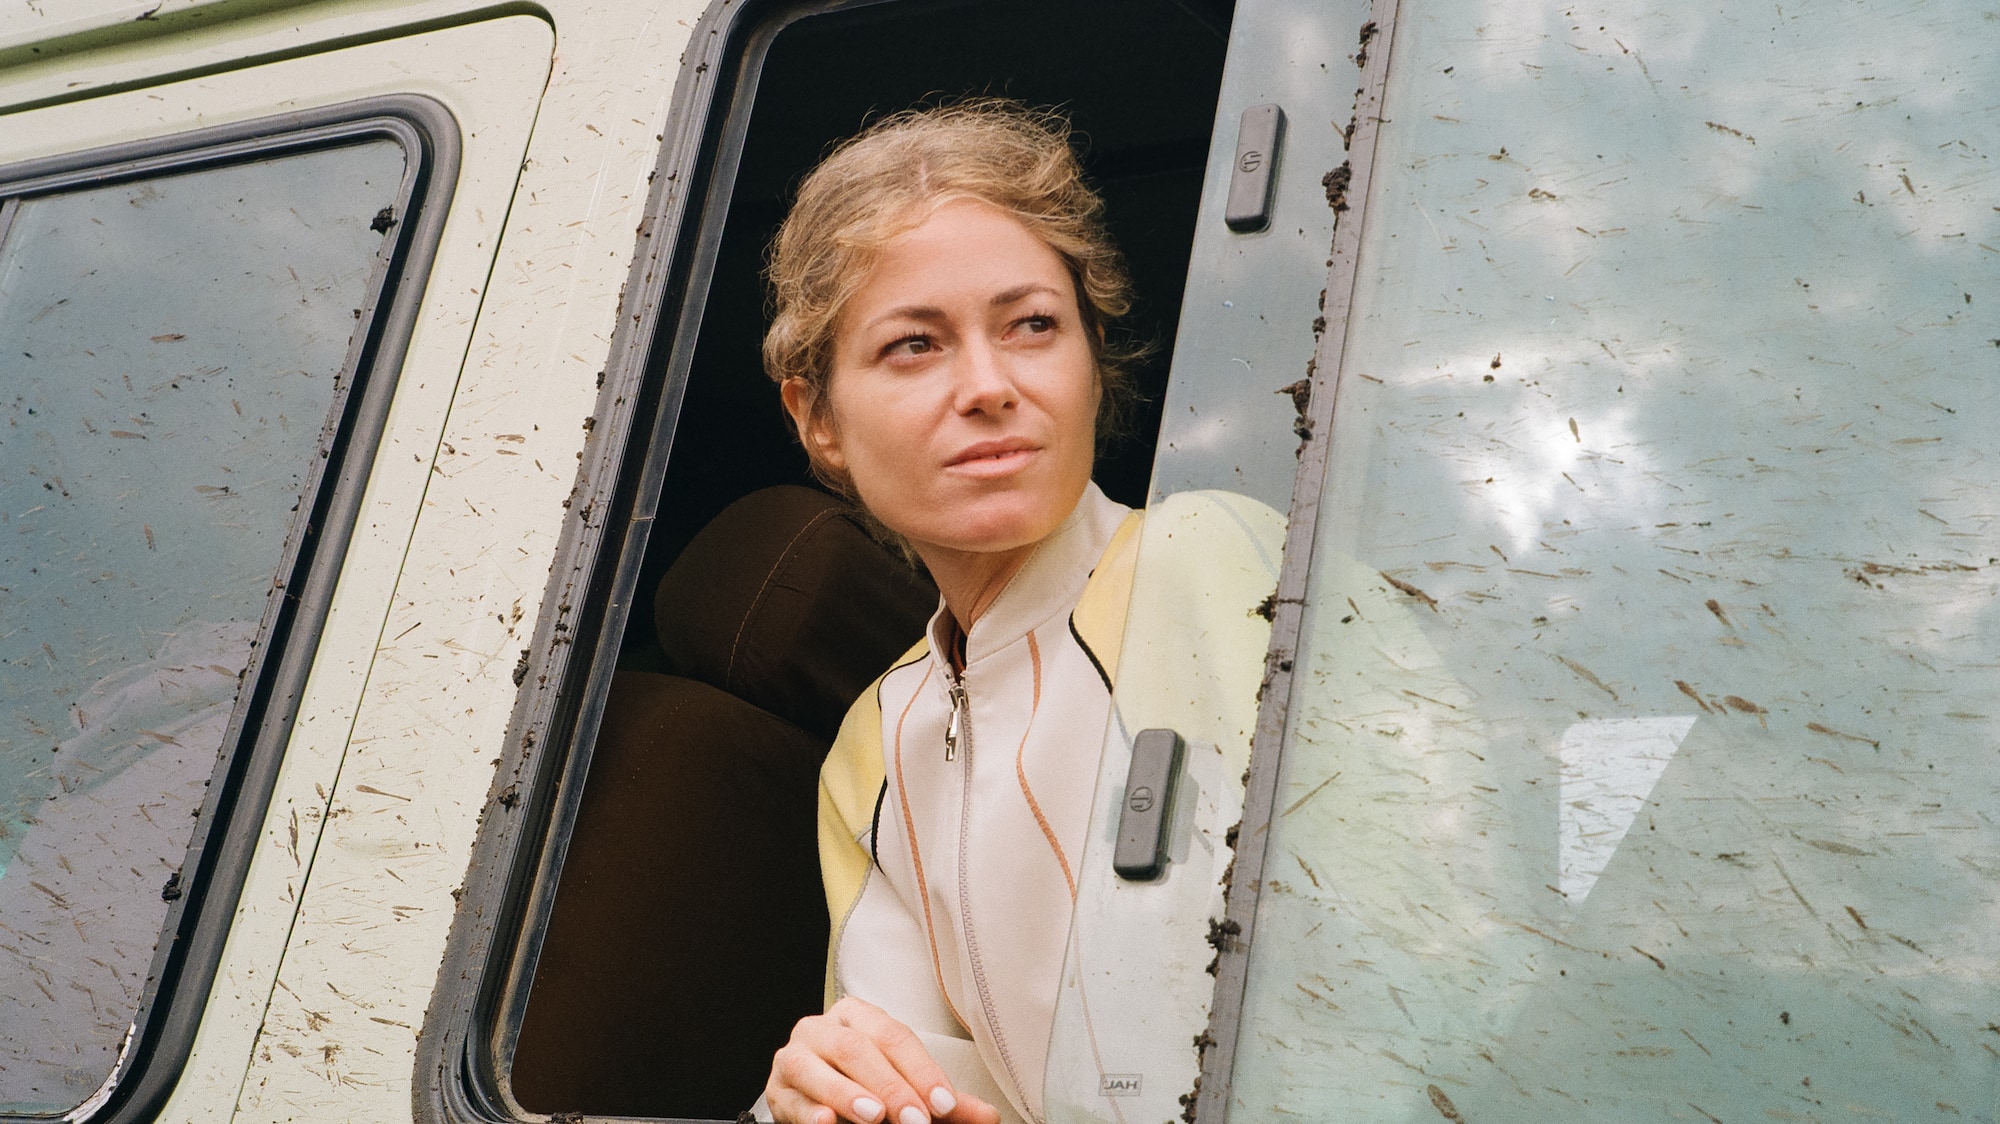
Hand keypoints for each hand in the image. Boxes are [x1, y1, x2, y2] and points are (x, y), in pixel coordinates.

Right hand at [766, 997, 1002, 1123]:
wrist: (815, 1102)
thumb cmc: (865, 1088)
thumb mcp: (907, 1092)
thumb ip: (942, 1102)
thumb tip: (988, 1116)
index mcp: (858, 1017)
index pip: (894, 1036)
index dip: (921, 1070)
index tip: (944, 1104)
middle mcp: (822, 1028)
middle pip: (857, 1048)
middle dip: (889, 1086)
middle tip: (915, 1119)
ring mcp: (794, 1056)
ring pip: (816, 1066)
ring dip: (846, 1093)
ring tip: (872, 1115)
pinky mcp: (776, 1089)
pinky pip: (789, 1097)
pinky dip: (808, 1110)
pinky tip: (825, 1122)